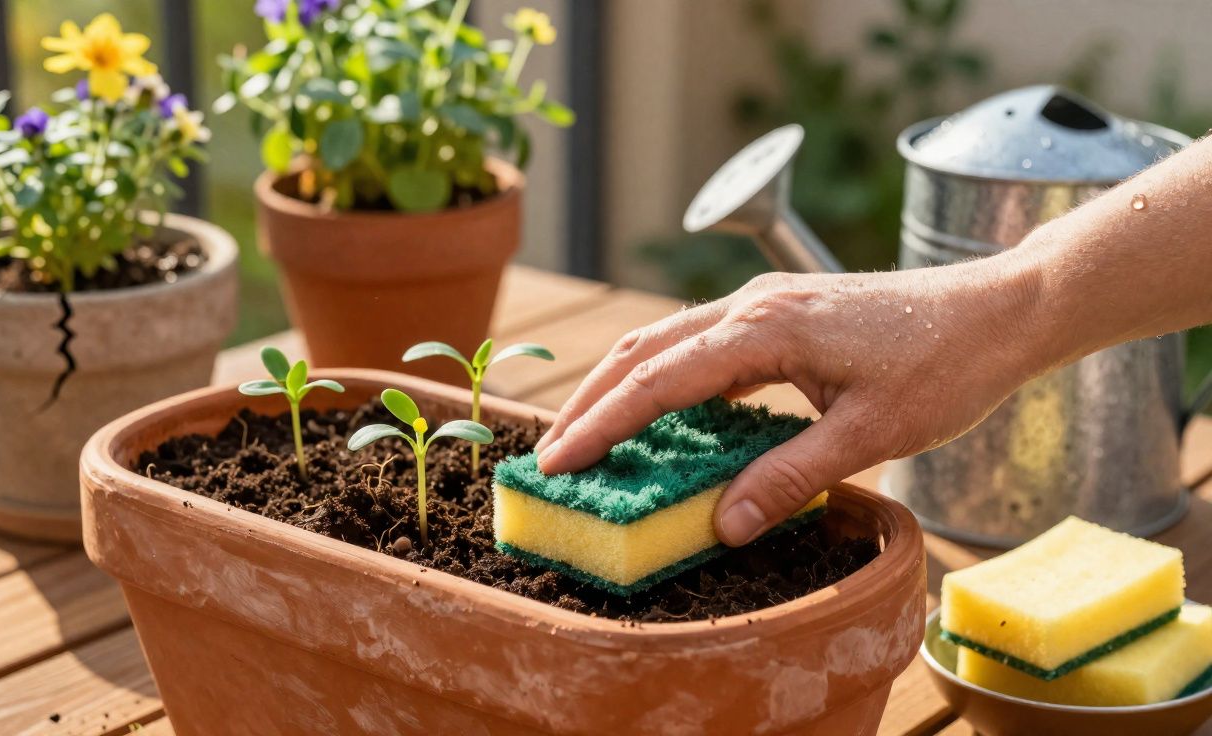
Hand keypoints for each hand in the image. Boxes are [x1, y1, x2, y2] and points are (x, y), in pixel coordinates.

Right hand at [535, 261, 1047, 545]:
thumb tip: (726, 525)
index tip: (558, 462)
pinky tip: (665, 414)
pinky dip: (666, 377)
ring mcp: (765, 302)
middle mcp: (752, 304)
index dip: (602, 424)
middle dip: (592, 400)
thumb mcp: (872, 433)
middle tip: (554, 454)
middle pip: (644, 349)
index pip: (658, 379)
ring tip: (589, 434)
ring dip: (623, 384)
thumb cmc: (945, 364)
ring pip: (668, 340)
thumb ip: (791, 476)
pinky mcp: (781, 312)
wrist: (1001, 309)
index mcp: (765, 328)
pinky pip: (702, 342)